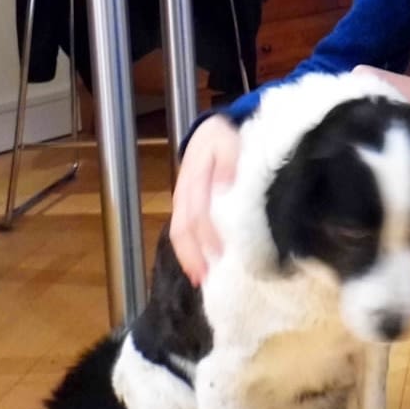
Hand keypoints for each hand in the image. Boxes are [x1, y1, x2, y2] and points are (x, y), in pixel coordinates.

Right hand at [170, 115, 240, 285]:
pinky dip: (188, 250)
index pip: (198, 211)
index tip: (219, 255)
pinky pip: (181, 230)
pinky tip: (199, 265)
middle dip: (193, 254)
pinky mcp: (184, 205)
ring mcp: (181, 200)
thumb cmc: (225, 139)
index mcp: (195, 176)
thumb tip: (223, 188)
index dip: (207, 235)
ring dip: (189, 257)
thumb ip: (228, 162)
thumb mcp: (230, 142)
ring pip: (179, 232)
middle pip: (183, 227)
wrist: (210, 130)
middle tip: (206, 278)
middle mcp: (184, 191)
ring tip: (201, 278)